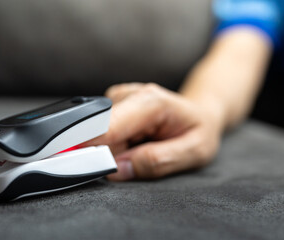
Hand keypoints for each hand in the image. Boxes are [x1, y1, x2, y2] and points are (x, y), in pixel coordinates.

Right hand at [83, 83, 224, 180]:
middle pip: (98, 132)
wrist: (199, 112)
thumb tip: (117, 169)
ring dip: (115, 151)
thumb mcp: (194, 152)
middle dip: (111, 155)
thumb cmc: (198, 130)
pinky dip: (114, 145)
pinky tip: (134, 141)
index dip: (92, 150)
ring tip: (143, 147)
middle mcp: (130, 94)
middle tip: (140, 160)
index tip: (84, 169)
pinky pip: (101, 133)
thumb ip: (157, 161)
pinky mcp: (112, 106)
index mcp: (150, 102)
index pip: (109, 127)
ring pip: (98, 135)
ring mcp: (118, 98)